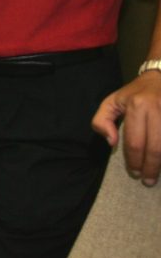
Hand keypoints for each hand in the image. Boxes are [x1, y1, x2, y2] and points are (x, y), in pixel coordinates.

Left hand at [91, 70, 160, 185]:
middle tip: (148, 180)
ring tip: (157, 175)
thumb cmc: (134, 93)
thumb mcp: (112, 102)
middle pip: (155, 148)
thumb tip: (111, 142)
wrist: (160, 77)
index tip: (135, 173)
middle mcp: (157, 109)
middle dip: (151, 168)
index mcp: (137, 106)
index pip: (135, 141)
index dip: (134, 161)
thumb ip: (102, 120)